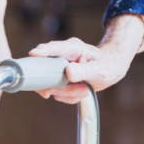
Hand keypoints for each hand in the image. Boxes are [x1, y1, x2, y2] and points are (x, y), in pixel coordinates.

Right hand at [29, 14, 143, 103]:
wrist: (110, 68)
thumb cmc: (107, 64)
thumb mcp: (99, 69)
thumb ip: (84, 70)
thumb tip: (69, 72)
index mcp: (73, 48)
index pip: (55, 48)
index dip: (43, 51)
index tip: (33, 54)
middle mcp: (63, 56)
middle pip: (47, 70)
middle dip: (57, 85)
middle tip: (72, 91)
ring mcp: (59, 67)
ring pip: (51, 84)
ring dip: (67, 93)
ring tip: (85, 90)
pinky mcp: (59, 77)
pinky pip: (57, 91)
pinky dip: (68, 96)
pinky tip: (80, 91)